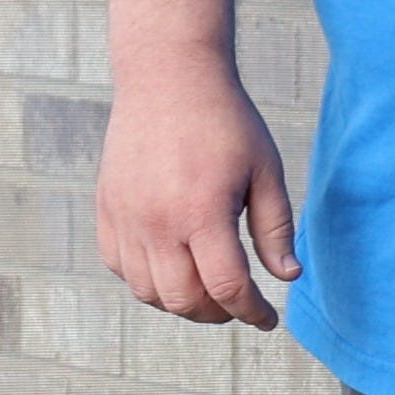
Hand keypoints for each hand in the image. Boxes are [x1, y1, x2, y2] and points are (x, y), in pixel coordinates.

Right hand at [94, 60, 300, 330]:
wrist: (167, 76)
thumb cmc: (224, 120)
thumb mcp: (265, 170)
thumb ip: (276, 228)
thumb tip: (287, 277)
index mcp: (202, 211)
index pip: (227, 288)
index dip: (253, 312)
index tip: (267, 318)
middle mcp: (157, 220)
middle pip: (184, 300)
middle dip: (217, 314)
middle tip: (237, 303)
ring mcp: (125, 215)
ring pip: (147, 291)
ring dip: (180, 301)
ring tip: (205, 287)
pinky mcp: (106, 207)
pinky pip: (118, 265)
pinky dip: (144, 278)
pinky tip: (169, 265)